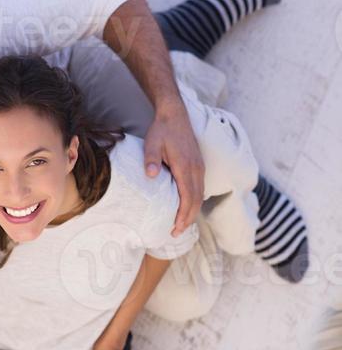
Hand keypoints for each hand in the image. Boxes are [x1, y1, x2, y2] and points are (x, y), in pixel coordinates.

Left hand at [143, 104, 204, 235]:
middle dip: (187, 219)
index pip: (187, 197)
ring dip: (192, 212)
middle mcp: (196, 169)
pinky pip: (199, 189)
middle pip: (196, 200)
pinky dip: (194, 202)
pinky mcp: (198, 166)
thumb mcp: (152, 143)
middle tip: (175, 234)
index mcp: (185, 167)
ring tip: (181, 226)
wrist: (174, 115)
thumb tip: (150, 175)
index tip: (175, 228)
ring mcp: (199, 168)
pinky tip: (186, 209)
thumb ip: (151, 160)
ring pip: (199, 196)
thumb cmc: (162, 130)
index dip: (183, 215)